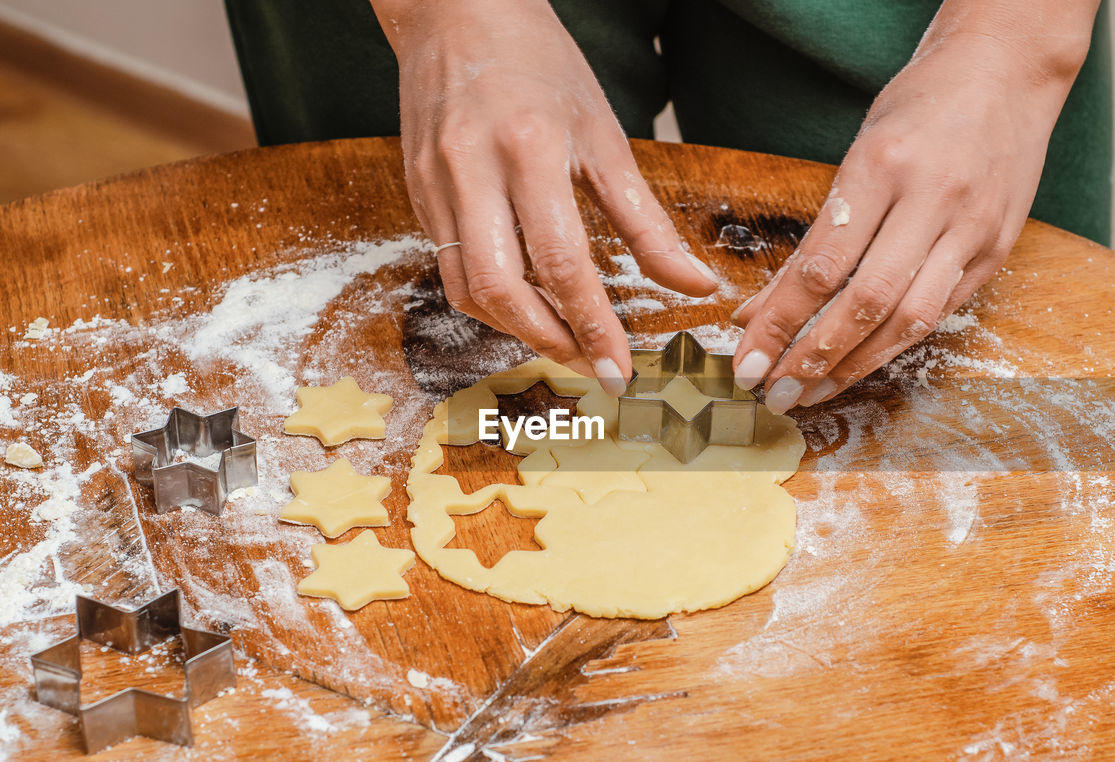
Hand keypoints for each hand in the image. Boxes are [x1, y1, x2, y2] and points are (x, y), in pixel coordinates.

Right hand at [373, 0, 718, 392]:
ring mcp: (435, 185)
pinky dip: (489, 301)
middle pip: (501, 290)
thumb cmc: (541, 67)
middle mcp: (473, 171)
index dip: (593, 325)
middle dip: (550, 341)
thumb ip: (647, 221)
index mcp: (531, 149)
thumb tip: (695, 285)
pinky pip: (448, 268)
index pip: (562, 262)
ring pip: (467, 289)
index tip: (619, 369)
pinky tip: (525, 305)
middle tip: (590, 366)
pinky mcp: (416, 194)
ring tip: (563, 340)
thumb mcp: (604, 137)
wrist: (458, 13)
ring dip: (516, 329)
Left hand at [732, 3, 1096, 411]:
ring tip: (810, 394)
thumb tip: (758, 310)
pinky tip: (859, 366)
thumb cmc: (919, 108)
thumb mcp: (858, 154)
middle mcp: (932, 200)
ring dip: (853, 367)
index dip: (779, 321)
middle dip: (810, 358)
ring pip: (908, 320)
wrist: (1008, 71)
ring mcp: (972, 229)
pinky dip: (894, 346)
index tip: (746, 358)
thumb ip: (815, 236)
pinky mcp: (996, 250)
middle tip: (771, 393)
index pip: (821, 265)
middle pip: (864, 302)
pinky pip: (940, 313)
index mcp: (883, 166)